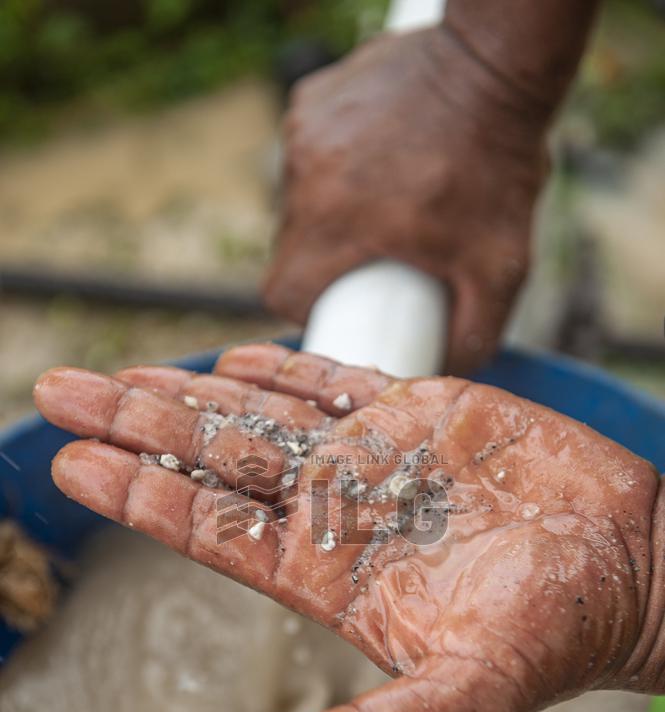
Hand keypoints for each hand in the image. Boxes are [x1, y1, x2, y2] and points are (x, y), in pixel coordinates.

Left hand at [34, 345, 664, 711]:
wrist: (633, 572)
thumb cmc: (557, 639)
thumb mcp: (465, 699)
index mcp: (330, 575)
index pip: (210, 529)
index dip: (140, 495)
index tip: (74, 462)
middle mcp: (338, 514)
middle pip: (215, 462)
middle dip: (136, 426)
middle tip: (62, 390)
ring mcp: (376, 461)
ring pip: (262, 416)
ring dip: (191, 391)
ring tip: (120, 371)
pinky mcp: (424, 416)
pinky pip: (337, 382)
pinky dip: (284, 366)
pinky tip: (236, 356)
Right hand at [264, 27, 549, 372]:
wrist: (493, 64)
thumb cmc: (495, 166)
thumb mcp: (500, 265)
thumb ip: (477, 332)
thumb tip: (450, 372)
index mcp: (335, 224)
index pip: (283, 292)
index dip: (308, 308)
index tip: (341, 302)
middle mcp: (306, 177)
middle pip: (293, 247)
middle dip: (331, 259)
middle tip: (380, 251)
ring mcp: (303, 132)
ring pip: (299, 200)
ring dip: (334, 211)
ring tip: (386, 200)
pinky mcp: (309, 101)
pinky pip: (308, 153)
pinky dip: (337, 165)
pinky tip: (378, 157)